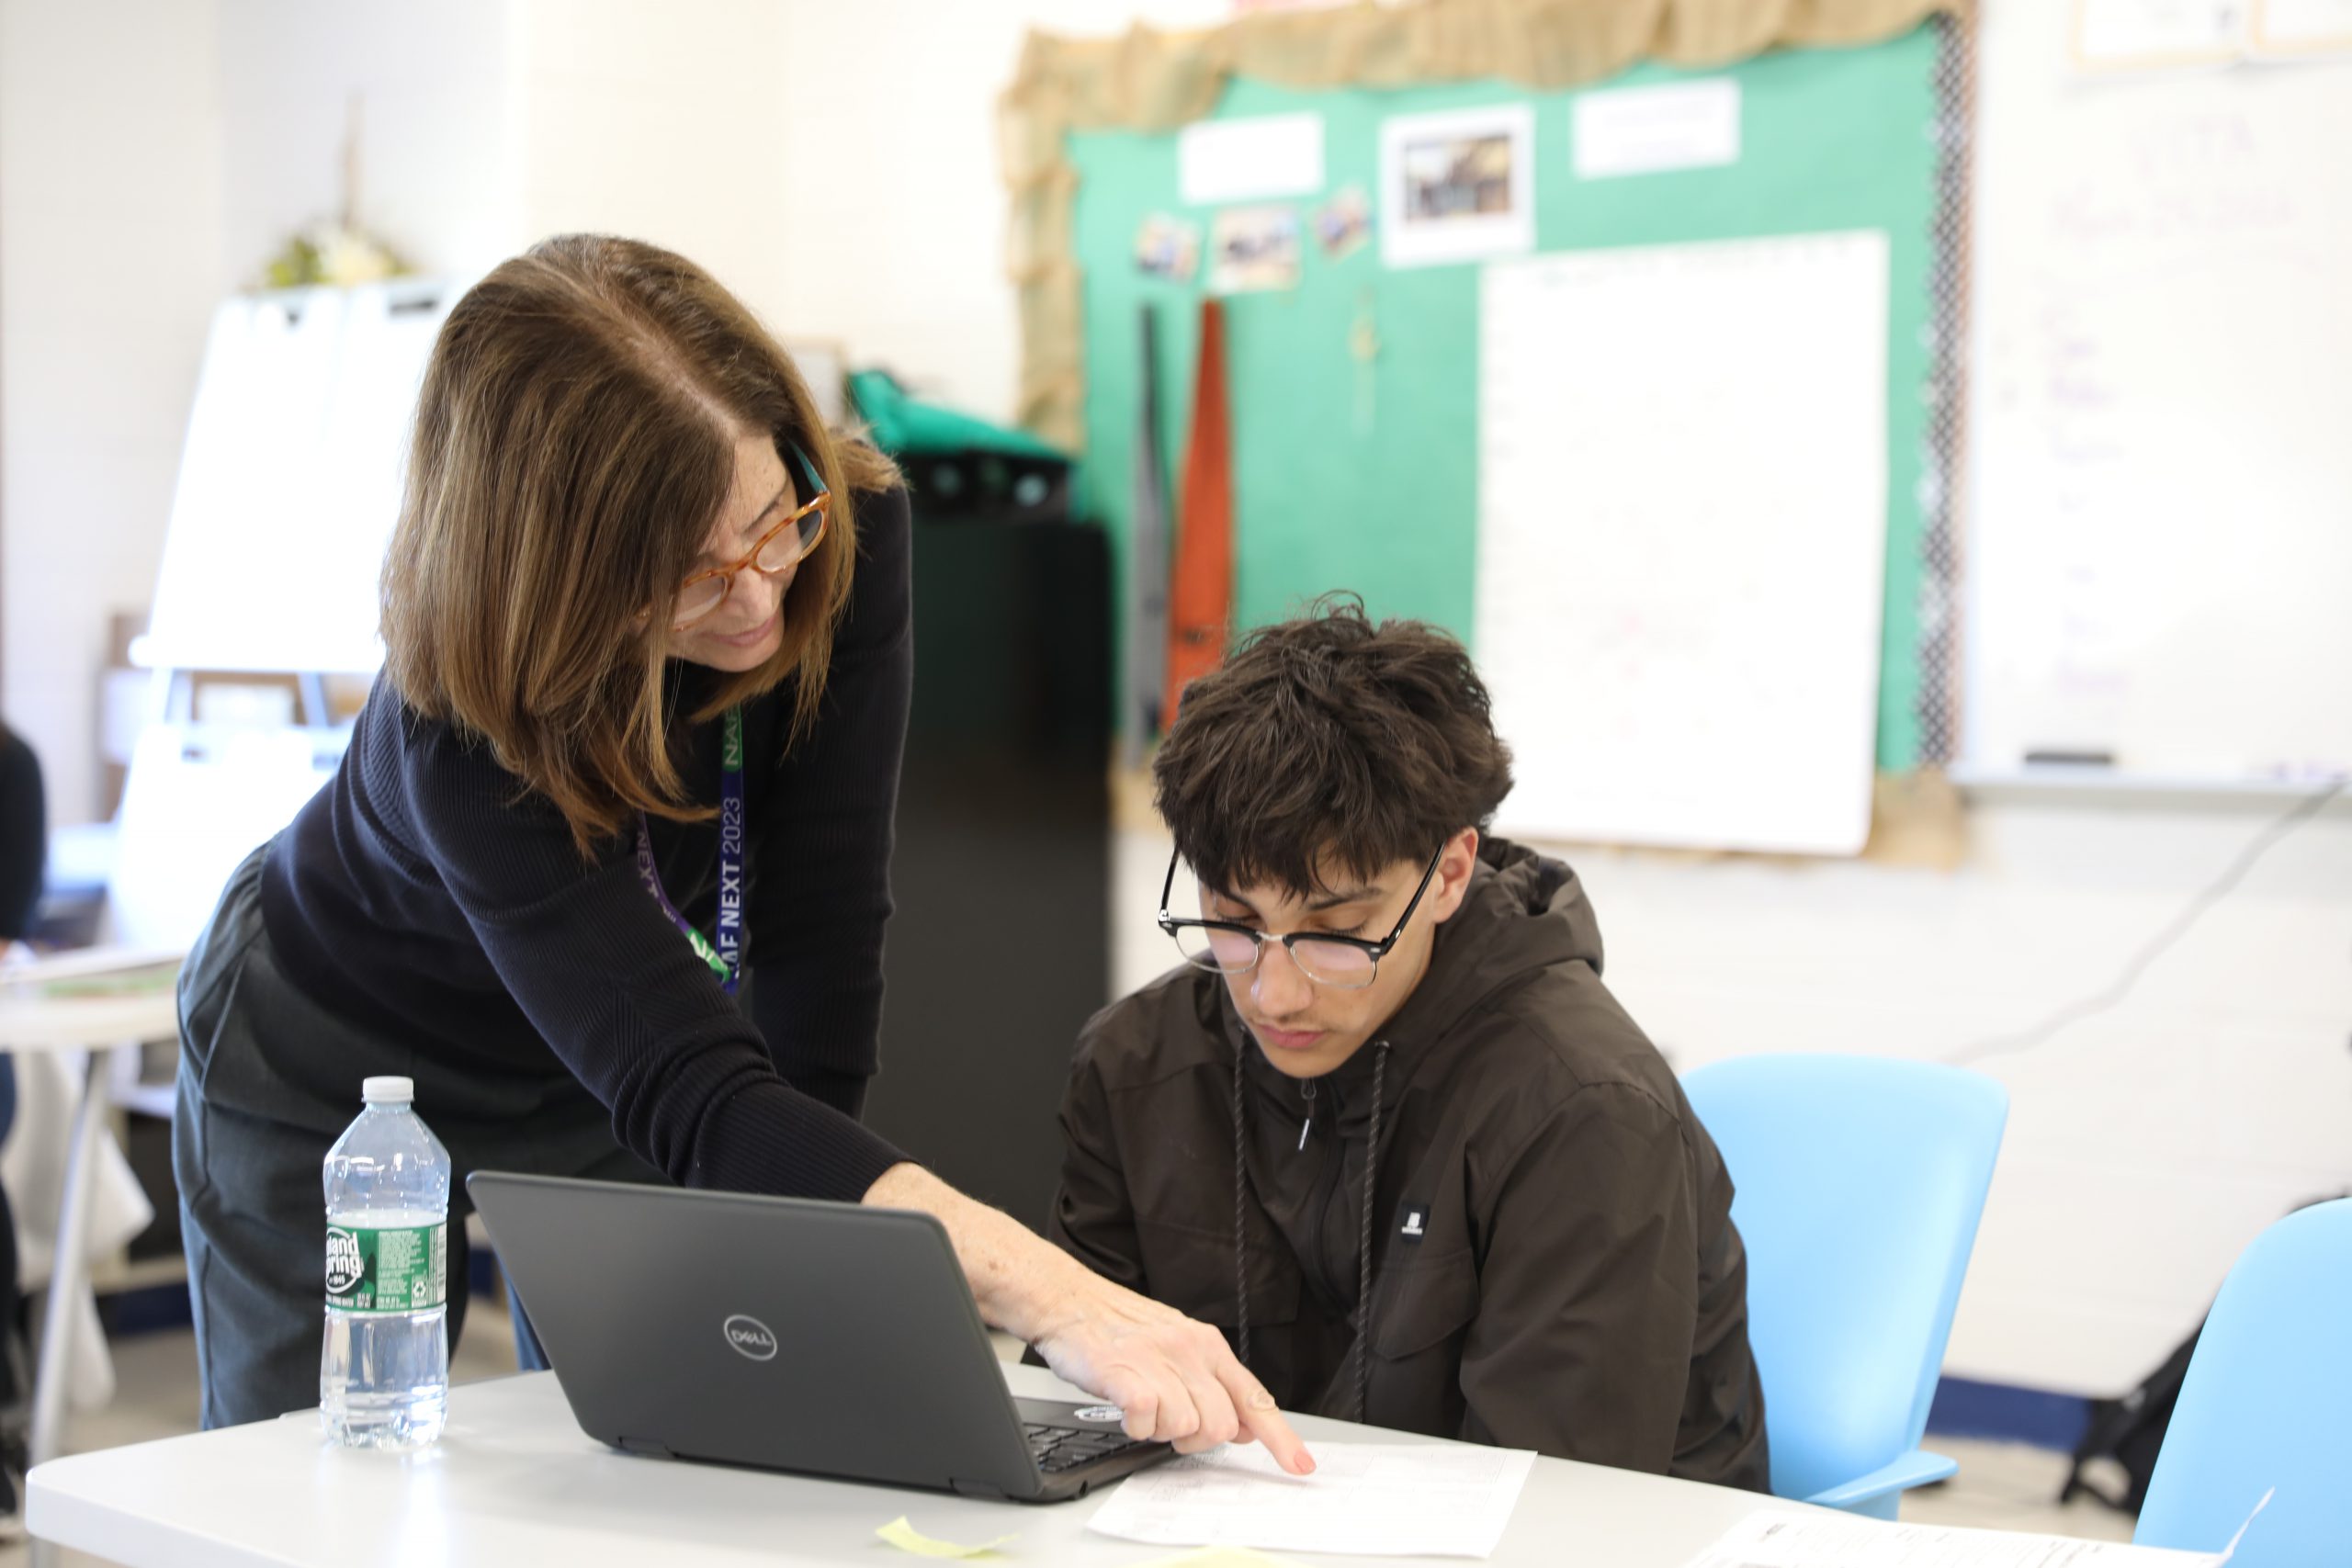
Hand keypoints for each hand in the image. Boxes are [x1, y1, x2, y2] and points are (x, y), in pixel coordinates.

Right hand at [863, 1163, 1313, 1474]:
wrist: (1063, 1298)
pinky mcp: (1127, 1373)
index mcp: (1207, 1345)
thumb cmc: (1115, 1325)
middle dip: (1198, 1437)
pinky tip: (1125, 1410)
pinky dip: (1137, 1427)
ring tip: (1142, 1409)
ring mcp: (1159, 1360)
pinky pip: (1149, 1423)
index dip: (1280, 1438)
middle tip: (1169, 1422)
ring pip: (1189, 1429)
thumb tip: (1248, 1424)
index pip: (1255, 1397)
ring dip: (1163, 1432)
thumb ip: (1213, 1383)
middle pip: (1223, 1426)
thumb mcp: (1176, 1346)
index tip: (1300, 1466)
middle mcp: (1189, 1351)